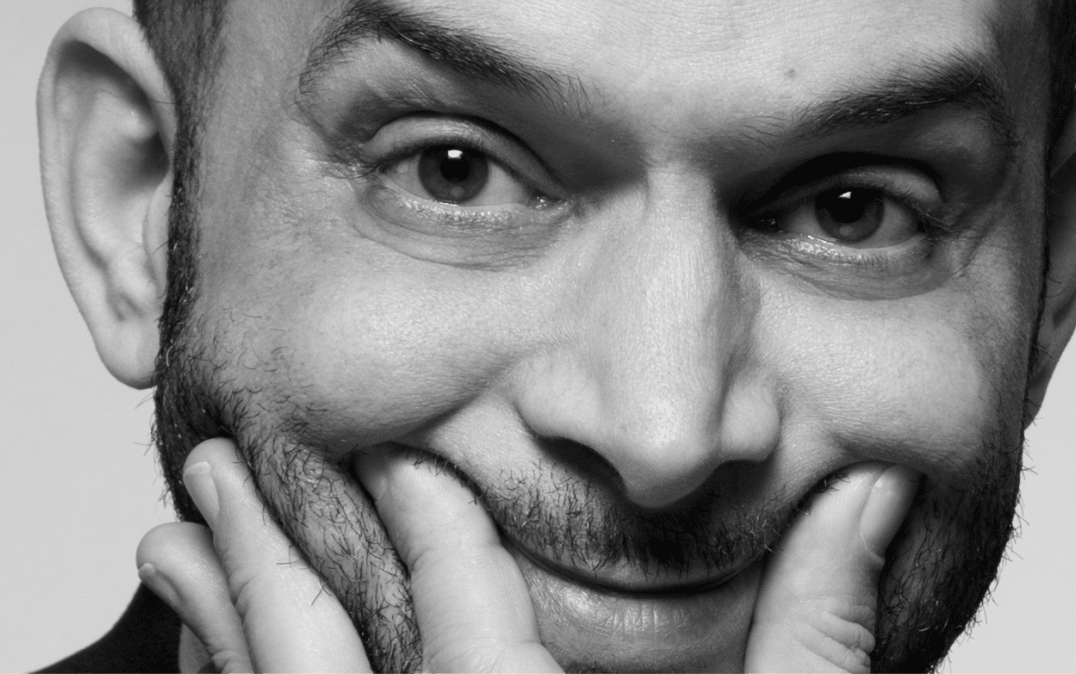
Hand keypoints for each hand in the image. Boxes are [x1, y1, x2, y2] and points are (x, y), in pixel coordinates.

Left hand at [137, 439, 917, 672]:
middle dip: (265, 558)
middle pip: (327, 668)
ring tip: (171, 544)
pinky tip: (215, 658)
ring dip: (219, 628)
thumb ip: (819, 635)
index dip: (434, 526)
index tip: (401, 459)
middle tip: (214, 467)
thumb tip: (868, 492)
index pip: (471, 625)